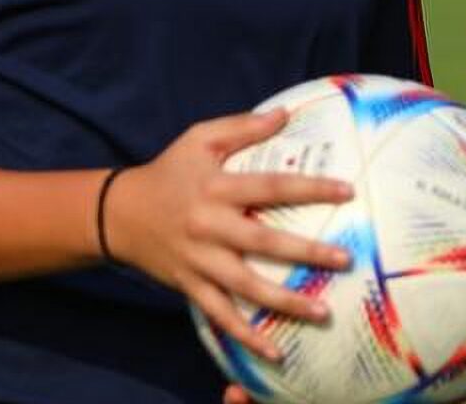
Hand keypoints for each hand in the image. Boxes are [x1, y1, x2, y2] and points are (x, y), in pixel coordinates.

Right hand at [105, 108, 354, 360]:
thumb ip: (242, 127)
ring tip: (323, 311)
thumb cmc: (168, 171)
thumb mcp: (198, 139)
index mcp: (216, 187)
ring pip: (245, 286)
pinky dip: (246, 336)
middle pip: (263, 241)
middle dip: (306, 252)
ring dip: (285, 301)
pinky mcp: (190, 285)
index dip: (310, 189)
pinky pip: (220, 315)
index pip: (270, 188)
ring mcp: (199, 260)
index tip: (347, 192)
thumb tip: (285, 113)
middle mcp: (208, 226)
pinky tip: (275, 350)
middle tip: (346, 258)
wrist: (118, 214)